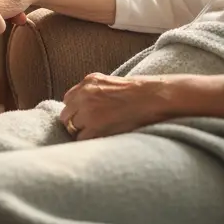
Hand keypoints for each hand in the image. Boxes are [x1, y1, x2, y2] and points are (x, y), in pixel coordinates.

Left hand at [58, 73, 223, 140]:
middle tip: (92, 130)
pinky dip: (91, 143)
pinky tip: (105, 140)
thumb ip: (96, 93)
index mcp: (90, 81)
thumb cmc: (142, 94)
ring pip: (72, 128)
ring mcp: (88, 109)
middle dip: (77, 123)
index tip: (86, 118)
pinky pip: (82, 140)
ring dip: (83, 133)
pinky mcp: (94, 127)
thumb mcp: (113, 85)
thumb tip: (84, 109)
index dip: (77, 111)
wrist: (157, 98)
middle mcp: (85, 93)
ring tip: (100, 136)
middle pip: (66, 115)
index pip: (69, 99)